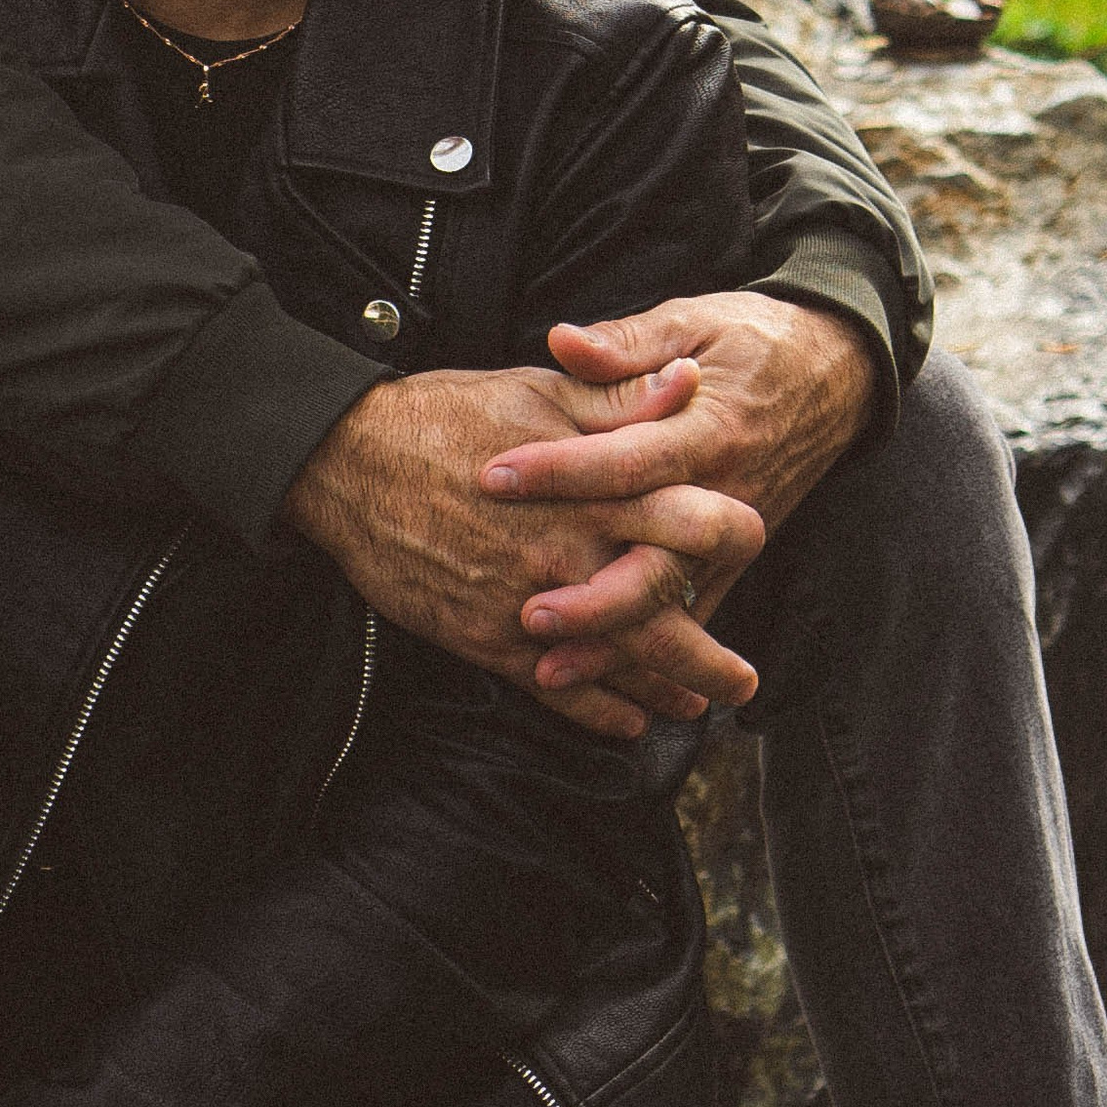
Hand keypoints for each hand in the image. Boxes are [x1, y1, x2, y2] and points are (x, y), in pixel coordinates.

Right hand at [281, 361, 765, 743]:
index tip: (754, 543)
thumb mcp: (541, 391)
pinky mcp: (489, 637)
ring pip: (619, 665)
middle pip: (667, 617)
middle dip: (714, 659)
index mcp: (595, 488)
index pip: (692, 519)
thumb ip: (621, 399)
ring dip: (665, 693)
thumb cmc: (449, 415)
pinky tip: (625, 723)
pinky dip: (598, 714)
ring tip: (696, 707)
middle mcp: (573, 552)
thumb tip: (690, 383)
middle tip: (746, 683)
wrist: (352, 463)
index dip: (733, 534)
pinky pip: (558, 691)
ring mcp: (532, 603)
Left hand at [479, 293, 876, 695]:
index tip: (495, 477)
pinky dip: (650, 654)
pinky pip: (694, 615)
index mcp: (708, 427)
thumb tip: (561, 341)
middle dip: (593, 597)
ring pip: (674, 606)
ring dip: (614, 643)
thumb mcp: (692, 318)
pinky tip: (600, 679)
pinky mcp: (735, 557)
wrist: (836, 370)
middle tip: (526, 612)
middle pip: (659, 561)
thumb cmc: (752, 338)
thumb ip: (626, 341)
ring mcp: (732, 534)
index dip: (561, 470)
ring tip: (547, 669)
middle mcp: (725, 491)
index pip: (627, 458)